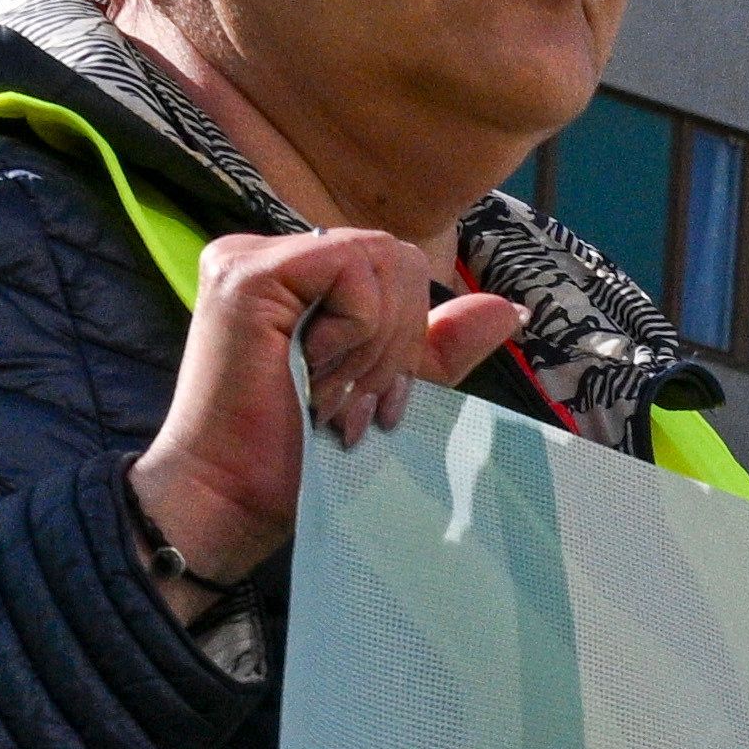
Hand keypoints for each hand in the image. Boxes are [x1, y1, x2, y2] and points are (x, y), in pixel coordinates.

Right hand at [131, 228, 523, 614]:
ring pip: (379, 258)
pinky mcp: (246, 273)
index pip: (396, 267)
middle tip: (355, 402)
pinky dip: (356, 330)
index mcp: (300, 275)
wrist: (236, 494)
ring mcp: (250, 257)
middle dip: (398, 341)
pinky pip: (350, 268)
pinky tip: (314, 371)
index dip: (408, 332)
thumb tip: (512, 309)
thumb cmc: (303, 452)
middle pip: (396, 258)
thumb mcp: (390, 387)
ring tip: (331, 393)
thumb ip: (442, 344)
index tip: (375, 398)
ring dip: (374, 343)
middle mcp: (269, 253)